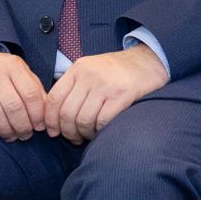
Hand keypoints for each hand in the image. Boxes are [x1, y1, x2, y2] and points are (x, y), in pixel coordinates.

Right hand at [0, 44, 50, 141]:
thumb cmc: (1, 72)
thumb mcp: (21, 73)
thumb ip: (34, 90)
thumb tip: (46, 116)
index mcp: (13, 65)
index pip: (30, 94)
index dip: (37, 114)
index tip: (40, 126)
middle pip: (13, 106)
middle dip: (22, 126)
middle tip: (26, 135)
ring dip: (6, 130)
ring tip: (12, 136)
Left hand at [46, 40, 166, 140]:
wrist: (150, 61)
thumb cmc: (118, 71)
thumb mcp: (92, 69)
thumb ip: (74, 86)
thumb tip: (54, 116)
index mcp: (79, 68)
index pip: (54, 98)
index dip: (50, 119)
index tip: (53, 132)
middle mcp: (90, 75)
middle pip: (67, 112)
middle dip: (67, 131)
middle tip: (73, 138)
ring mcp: (106, 85)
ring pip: (83, 120)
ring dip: (83, 134)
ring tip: (87, 136)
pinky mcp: (122, 95)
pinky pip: (102, 121)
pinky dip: (99, 131)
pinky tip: (101, 131)